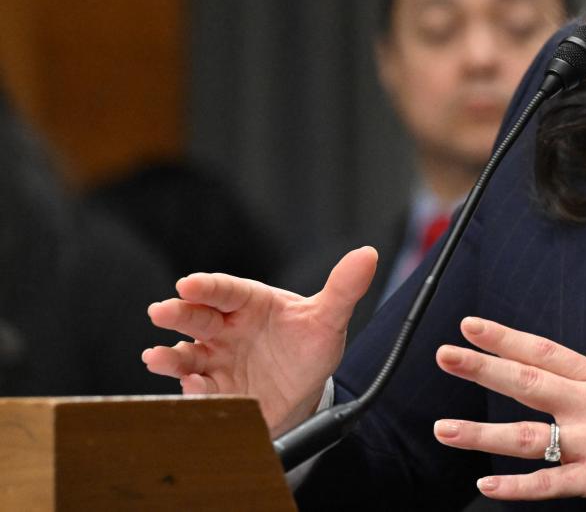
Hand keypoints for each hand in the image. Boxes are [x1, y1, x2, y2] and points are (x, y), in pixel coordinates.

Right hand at [143, 246, 377, 436]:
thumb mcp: (328, 319)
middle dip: (178, 313)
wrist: (305, 391)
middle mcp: (227, 329)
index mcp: (250, 303)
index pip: (226, 290)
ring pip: (187, 354)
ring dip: (171, 357)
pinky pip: (199, 389)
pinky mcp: (216, 390)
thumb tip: (367, 254)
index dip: (207, 286)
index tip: (188, 283)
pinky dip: (191, 388)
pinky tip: (191, 386)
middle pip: (198, 317)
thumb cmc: (309, 346)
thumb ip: (343, 289)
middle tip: (161, 311)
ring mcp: (217, 360)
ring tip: (156, 358)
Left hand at [432, 317, 585, 510]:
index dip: (505, 338)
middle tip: (447, 357)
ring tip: (445, 429)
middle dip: (483, 368)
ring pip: (527, 436)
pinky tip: (487, 483)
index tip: (471, 327)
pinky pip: (548, 482)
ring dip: (482, 434)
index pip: (543, 352)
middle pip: (528, 382)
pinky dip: (515, 486)